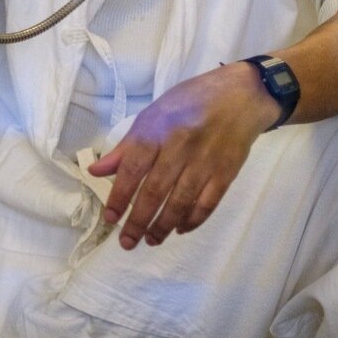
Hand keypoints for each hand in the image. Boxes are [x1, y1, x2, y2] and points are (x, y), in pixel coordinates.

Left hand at [87, 62, 277, 249]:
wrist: (241, 95)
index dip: (119, 196)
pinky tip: (180, 229)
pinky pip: (207, 204)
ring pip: (180, 202)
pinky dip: (192, 220)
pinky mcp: (226, 173)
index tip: (111, 218)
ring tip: (151, 240)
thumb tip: (96, 170)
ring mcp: (205, 162)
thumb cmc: (190, 102)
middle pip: (155, 191)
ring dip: (163, 226)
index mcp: (158, 130)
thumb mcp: (154, 114)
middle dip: (138, 221)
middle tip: (127, 242)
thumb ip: (127, 146)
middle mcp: (180, 147)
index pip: (133, 169)